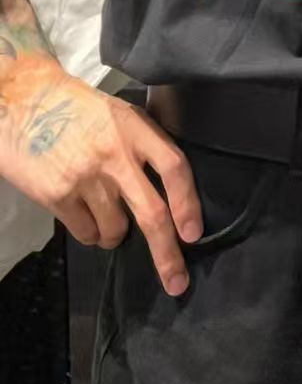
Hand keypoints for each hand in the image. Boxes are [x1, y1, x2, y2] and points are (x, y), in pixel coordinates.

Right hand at [0, 57, 200, 294]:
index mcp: (136, 129)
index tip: (193, 234)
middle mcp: (115, 155)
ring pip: (115, 230)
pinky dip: (90, 234)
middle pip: (151, 213)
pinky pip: (85, 233)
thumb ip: (144, 145)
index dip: (188, 203)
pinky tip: (83, 216)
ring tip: (106, 216)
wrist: (25, 101)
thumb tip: (169, 188)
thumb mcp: (120, 114)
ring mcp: (85, 178)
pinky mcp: (58, 195)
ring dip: (115, 235)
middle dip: (167, 254)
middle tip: (177, 282)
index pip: (174, 167)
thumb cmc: (78, 108)